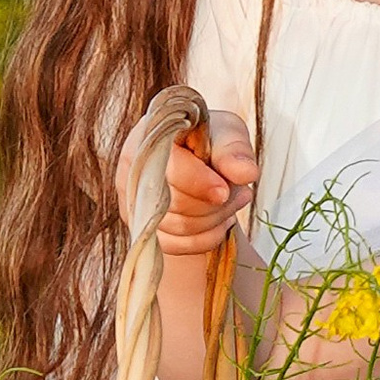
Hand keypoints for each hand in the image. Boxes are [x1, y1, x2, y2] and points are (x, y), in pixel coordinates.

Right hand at [119, 110, 254, 259]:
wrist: (201, 161)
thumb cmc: (212, 142)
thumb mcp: (227, 134)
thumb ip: (235, 151)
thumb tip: (246, 173)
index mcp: (151, 135)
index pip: (169, 168)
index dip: (198, 182)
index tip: (224, 191)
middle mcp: (133, 168)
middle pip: (174, 202)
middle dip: (215, 203)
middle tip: (238, 192)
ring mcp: (134, 201)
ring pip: (179, 227)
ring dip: (216, 219)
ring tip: (233, 200)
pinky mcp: (144, 228)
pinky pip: (177, 246)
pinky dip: (206, 237)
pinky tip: (219, 220)